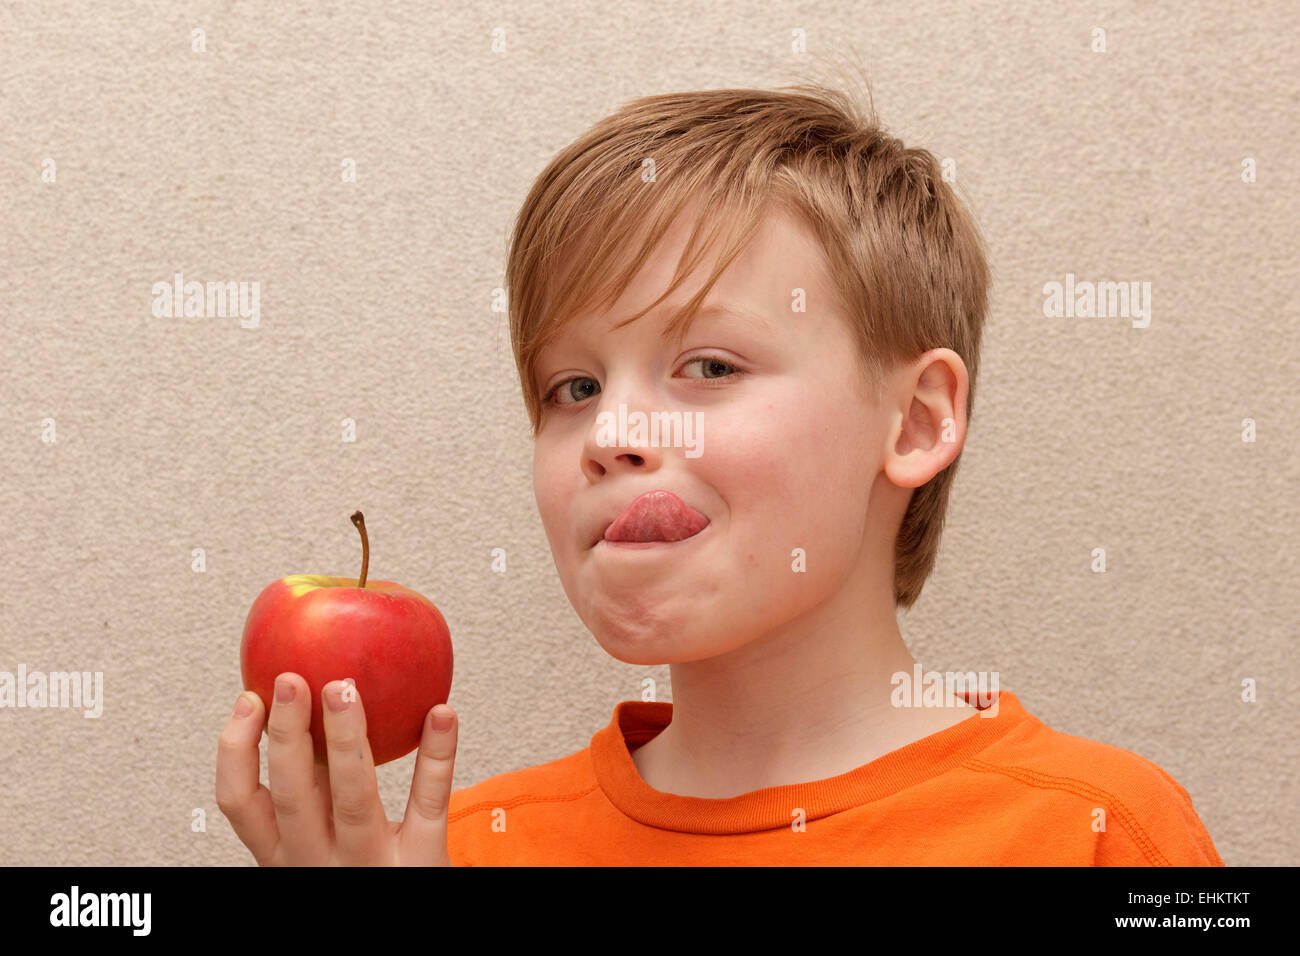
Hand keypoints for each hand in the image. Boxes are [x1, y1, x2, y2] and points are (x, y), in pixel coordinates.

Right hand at [216, 672, 457, 864]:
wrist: (412, 918)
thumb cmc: (364, 859)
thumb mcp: (324, 830)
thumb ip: (313, 781)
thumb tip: (305, 692)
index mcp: (285, 852)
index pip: (239, 803)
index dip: (236, 751)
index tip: (250, 698)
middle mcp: (319, 863)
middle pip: (293, 797)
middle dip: (288, 735)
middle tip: (293, 678)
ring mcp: (371, 865)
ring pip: (353, 799)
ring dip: (347, 739)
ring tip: (345, 687)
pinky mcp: (422, 862)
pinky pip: (429, 802)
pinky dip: (437, 756)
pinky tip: (442, 713)